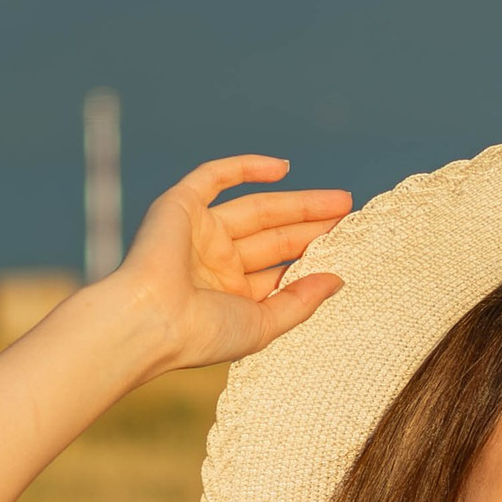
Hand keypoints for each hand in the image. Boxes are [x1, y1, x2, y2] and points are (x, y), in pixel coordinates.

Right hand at [112, 156, 352, 372]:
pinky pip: (214, 177)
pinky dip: (245, 168)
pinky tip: (283, 168)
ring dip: (296, 202)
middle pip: (274, 237)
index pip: (279, 269)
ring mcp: (198, 232)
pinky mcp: (179, 206)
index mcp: (230, 294)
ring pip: (255, 208)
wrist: (151, 319)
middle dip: (312, 226)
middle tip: (350, 215)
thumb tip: (338, 280)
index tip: (350, 248)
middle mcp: (215, 262)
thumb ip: (300, 302)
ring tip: (340, 200)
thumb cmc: (203, 333)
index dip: (313, 257)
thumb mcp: (263, 324)